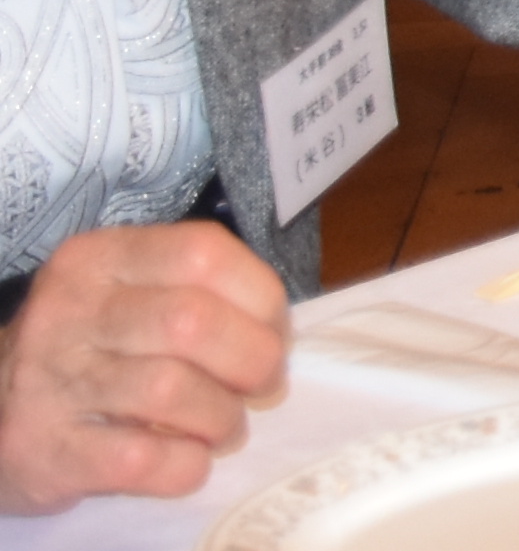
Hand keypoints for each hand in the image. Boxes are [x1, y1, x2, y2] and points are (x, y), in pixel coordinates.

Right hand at [0, 222, 284, 511]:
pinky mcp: (44, 450)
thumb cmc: (84, 350)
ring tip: (225, 428)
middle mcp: (68, 311)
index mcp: (98, 259)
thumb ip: (196, 294)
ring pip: (172, 390)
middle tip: (261, 387)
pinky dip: (183, 465)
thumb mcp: (124, 297)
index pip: (203, 253)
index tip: (272, 332)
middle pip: (193, 322)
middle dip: (252, 360)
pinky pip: (141, 459)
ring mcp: (50, 381)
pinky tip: (186, 461)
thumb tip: (276, 334)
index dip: (261, 297)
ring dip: (222, 418)